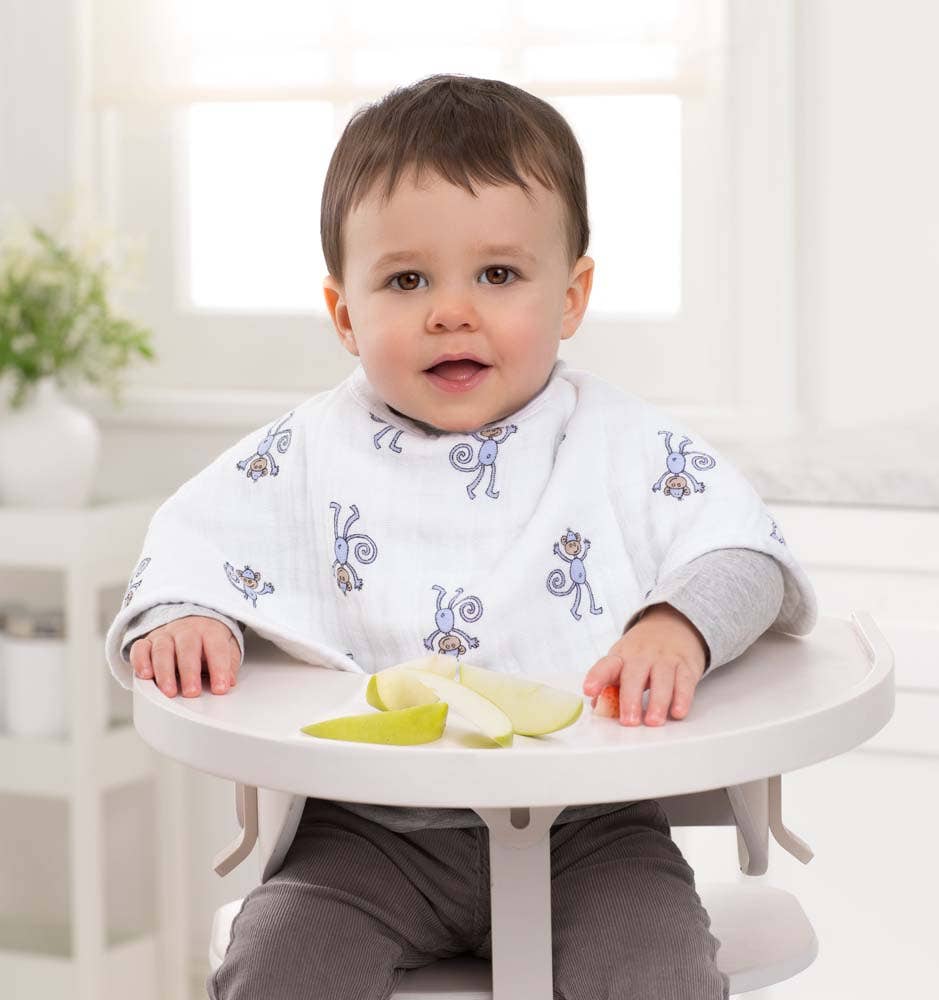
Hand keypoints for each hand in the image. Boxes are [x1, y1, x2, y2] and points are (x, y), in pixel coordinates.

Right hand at [129, 615, 240, 697]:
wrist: (191, 621)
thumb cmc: (208, 641)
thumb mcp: (227, 647)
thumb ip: (229, 664)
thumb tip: (229, 681)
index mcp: (209, 631)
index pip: (216, 647)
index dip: (219, 668)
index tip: (220, 688)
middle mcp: (186, 630)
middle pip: (187, 647)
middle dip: (189, 672)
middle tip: (192, 692)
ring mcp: (165, 635)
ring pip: (162, 650)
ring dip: (165, 672)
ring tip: (169, 691)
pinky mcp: (147, 641)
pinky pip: (140, 648)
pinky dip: (140, 661)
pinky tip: (145, 675)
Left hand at [582, 604, 707, 725]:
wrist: (672, 626)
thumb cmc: (641, 653)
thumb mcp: (622, 662)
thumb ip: (609, 684)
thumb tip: (597, 705)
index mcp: (621, 656)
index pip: (606, 665)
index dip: (597, 677)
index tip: (589, 690)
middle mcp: (642, 656)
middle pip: (634, 676)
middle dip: (631, 699)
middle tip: (629, 721)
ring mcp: (665, 659)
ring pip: (662, 680)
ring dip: (658, 702)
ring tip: (653, 721)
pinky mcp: (686, 666)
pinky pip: (684, 682)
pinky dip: (682, 698)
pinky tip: (677, 712)